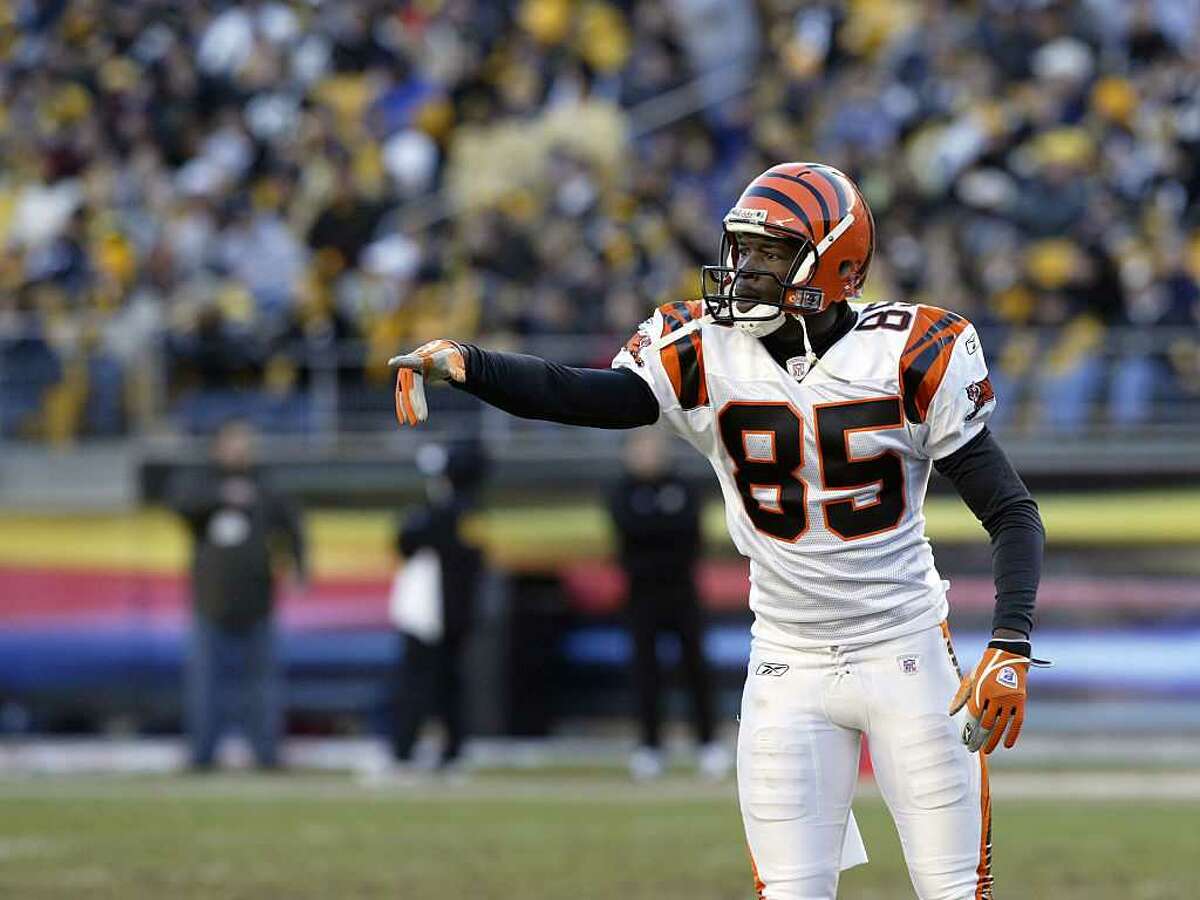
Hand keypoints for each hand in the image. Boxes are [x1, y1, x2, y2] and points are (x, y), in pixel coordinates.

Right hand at [387, 340, 466, 425]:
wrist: (440, 356)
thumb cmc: (447, 359)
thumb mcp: (454, 364)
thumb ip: (457, 370)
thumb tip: (462, 378)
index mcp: (421, 360)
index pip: (410, 361)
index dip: (401, 362)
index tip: (392, 363)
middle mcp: (410, 367)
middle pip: (410, 386)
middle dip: (414, 402)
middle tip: (421, 418)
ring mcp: (406, 375)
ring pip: (405, 393)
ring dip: (408, 408)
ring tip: (413, 422)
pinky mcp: (406, 383)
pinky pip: (403, 396)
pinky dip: (403, 407)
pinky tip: (404, 419)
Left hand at [949, 639, 1050, 753]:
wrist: (1009, 655)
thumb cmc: (985, 668)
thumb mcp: (970, 678)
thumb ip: (961, 696)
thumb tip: (951, 713)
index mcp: (981, 690)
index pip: (973, 716)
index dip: (968, 730)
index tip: (964, 740)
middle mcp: (995, 696)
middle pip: (986, 724)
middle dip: (978, 738)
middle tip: (973, 748)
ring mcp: (1009, 699)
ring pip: (1001, 726)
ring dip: (993, 740)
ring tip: (986, 750)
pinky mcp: (1021, 701)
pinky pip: (1017, 722)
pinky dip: (1012, 734)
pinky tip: (1006, 745)